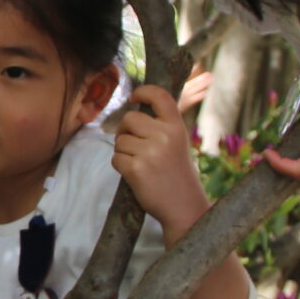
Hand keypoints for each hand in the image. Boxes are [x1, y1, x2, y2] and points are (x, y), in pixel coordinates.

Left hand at [111, 80, 211, 239]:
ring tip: (142, 164)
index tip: (134, 97)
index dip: (143, 91)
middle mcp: (165, 136)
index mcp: (177, 126)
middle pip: (129, 118)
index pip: (159, 95)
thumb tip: (133, 109)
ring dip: (124, 151)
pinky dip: (121, 166)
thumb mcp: (178, 143)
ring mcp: (150, 152)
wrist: (183, 206)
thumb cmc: (177, 173)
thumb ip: (161, 126)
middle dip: (125, 131)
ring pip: (120, 140)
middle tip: (135, 145)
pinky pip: (116, 158)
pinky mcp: (136, 169)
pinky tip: (137, 175)